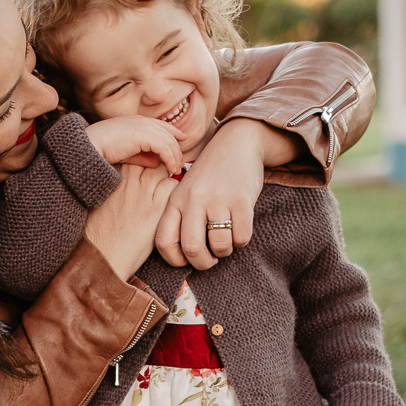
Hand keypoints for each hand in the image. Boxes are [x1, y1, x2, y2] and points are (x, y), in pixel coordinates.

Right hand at [85, 163, 177, 279]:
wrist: (103, 260)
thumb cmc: (95, 236)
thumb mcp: (95, 204)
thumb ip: (109, 187)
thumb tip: (118, 182)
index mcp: (110, 177)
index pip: (131, 154)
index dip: (138, 159)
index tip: (141, 169)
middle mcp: (126, 180)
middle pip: (147, 156)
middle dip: (154, 161)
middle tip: (158, 173)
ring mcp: (142, 192)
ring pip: (162, 166)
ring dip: (165, 173)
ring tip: (165, 186)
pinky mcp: (156, 207)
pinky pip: (172, 184)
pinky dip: (173, 189)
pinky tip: (169, 200)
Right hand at [86, 116, 183, 176]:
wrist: (90, 146)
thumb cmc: (102, 150)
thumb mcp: (127, 153)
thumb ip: (143, 156)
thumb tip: (158, 162)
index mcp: (136, 122)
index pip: (161, 125)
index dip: (173, 133)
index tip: (181, 141)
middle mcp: (142, 121)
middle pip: (168, 133)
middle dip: (176, 149)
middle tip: (179, 164)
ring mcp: (144, 126)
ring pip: (168, 141)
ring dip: (174, 156)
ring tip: (176, 170)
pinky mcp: (144, 135)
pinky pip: (164, 147)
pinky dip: (170, 158)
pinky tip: (171, 168)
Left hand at [154, 118, 302, 269]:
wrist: (237, 142)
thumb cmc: (210, 175)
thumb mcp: (187, 191)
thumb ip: (181, 217)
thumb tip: (184, 256)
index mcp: (175, 200)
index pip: (164, 241)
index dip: (175, 260)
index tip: (186, 259)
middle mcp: (194, 199)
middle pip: (192, 249)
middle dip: (203, 263)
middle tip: (211, 258)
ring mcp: (218, 199)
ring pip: (220, 246)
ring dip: (225, 251)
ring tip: (226, 240)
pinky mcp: (242, 200)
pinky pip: (241, 237)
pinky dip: (241, 240)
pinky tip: (239, 229)